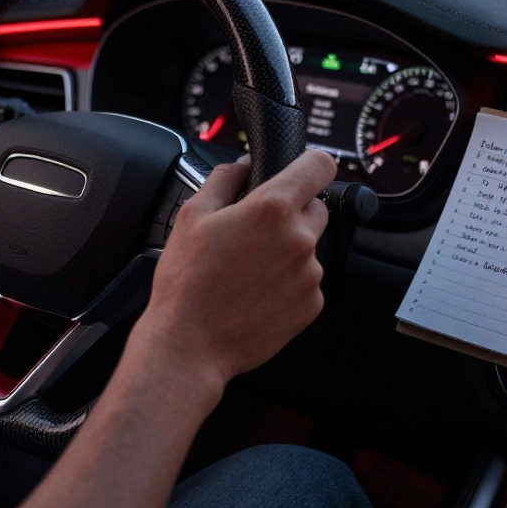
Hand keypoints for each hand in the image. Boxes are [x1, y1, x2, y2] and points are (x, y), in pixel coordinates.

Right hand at [136, 150, 336, 388]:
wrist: (189, 344)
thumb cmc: (186, 281)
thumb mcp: (193, 215)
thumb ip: (225, 178)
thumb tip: (244, 164)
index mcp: (272, 209)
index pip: (320, 165)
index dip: (310, 163)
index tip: (301, 171)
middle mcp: (300, 239)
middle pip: (317, 207)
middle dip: (292, 212)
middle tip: (255, 232)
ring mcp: (310, 275)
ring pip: (309, 248)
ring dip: (287, 252)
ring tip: (248, 271)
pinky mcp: (312, 305)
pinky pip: (307, 282)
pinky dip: (288, 283)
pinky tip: (256, 293)